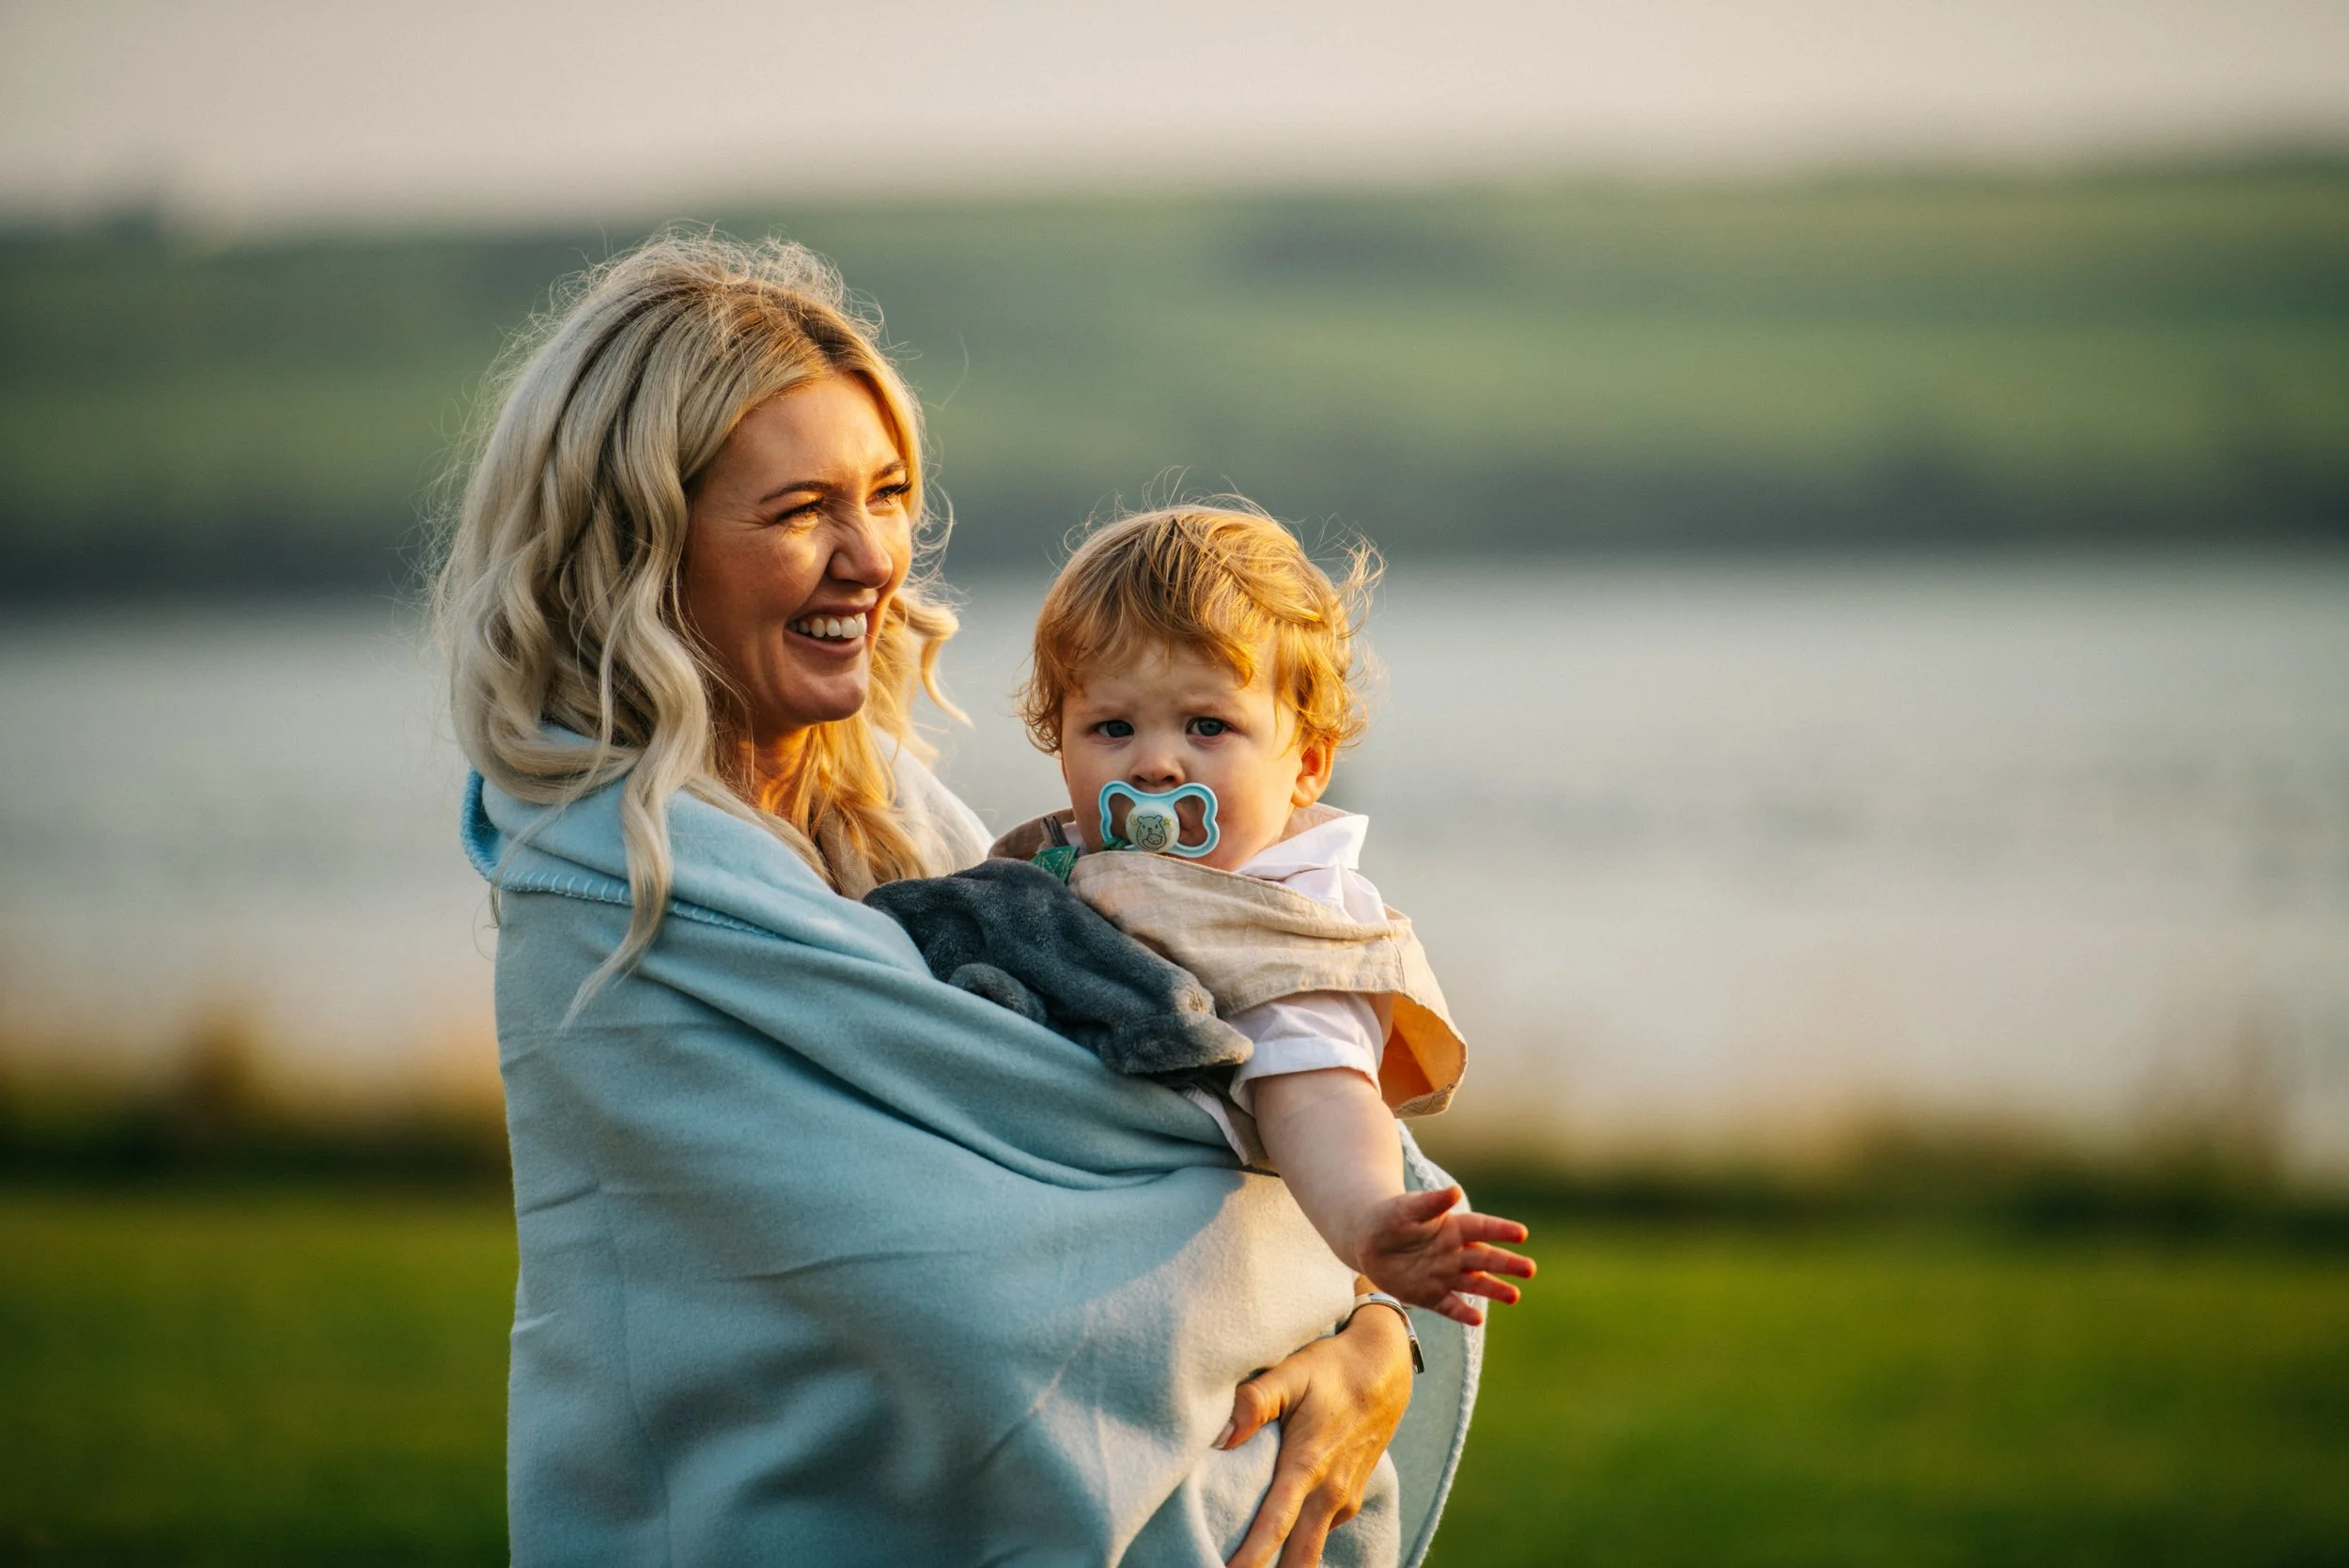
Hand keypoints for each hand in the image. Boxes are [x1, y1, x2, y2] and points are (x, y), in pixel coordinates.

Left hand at [1219, 1296, 1414, 1567]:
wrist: (1385, 1367)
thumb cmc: (1332, 1367)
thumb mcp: (1291, 1372)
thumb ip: (1254, 1401)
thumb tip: (1221, 1438)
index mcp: (1308, 1465)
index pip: (1275, 1526)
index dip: (1251, 1559)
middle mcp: (1330, 1492)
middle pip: (1300, 1556)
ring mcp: (1343, 1499)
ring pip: (1309, 1547)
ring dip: (1285, 1561)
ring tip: (1249, 1565)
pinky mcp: (1348, 1498)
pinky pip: (1319, 1531)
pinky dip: (1298, 1542)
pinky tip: (1277, 1541)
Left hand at [1357, 1185, 1533, 1326]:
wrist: (1369, 1242)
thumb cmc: (1392, 1217)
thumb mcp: (1407, 1207)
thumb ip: (1431, 1203)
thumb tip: (1454, 1191)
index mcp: (1453, 1227)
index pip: (1482, 1228)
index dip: (1501, 1230)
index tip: (1521, 1233)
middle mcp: (1455, 1253)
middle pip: (1485, 1259)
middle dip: (1507, 1263)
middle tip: (1529, 1269)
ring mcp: (1444, 1275)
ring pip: (1475, 1284)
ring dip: (1494, 1290)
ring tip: (1514, 1296)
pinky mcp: (1430, 1295)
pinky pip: (1449, 1306)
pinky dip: (1462, 1313)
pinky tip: (1477, 1320)